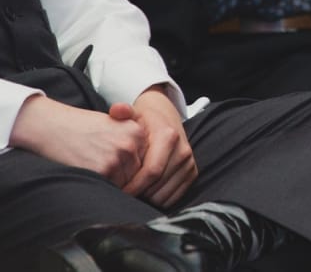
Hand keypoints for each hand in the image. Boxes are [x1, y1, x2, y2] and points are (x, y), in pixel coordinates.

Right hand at [9, 94, 146, 186]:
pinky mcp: (102, 170)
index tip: (115, 164)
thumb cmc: (81, 128)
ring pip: (124, 184)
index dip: (131, 167)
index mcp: (136, 131)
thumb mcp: (113, 125)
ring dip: (112, 184)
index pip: (145, 160)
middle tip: (101, 167)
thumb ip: (131, 142)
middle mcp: (130, 143)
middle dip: (122, 177)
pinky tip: (88, 174)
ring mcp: (117, 157)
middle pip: (136, 174)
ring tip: (93, 168)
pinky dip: (101, 187)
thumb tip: (145, 171)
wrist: (52, 126)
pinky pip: (110, 189)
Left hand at [120, 86, 197, 207]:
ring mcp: (189, 163)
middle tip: (123, 195)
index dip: (134, 186)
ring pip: (166, 195)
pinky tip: (147, 191)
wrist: (166, 116)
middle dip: (139, 194)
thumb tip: (117, 109)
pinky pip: (174, 197)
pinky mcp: (192, 172)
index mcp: (169, 137)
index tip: (119, 191)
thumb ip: (122, 112)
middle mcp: (183, 150)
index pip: (151, 171)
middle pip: (158, 186)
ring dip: (148, 198)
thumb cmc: (145, 120)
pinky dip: (159, 200)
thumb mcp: (133, 114)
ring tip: (135, 191)